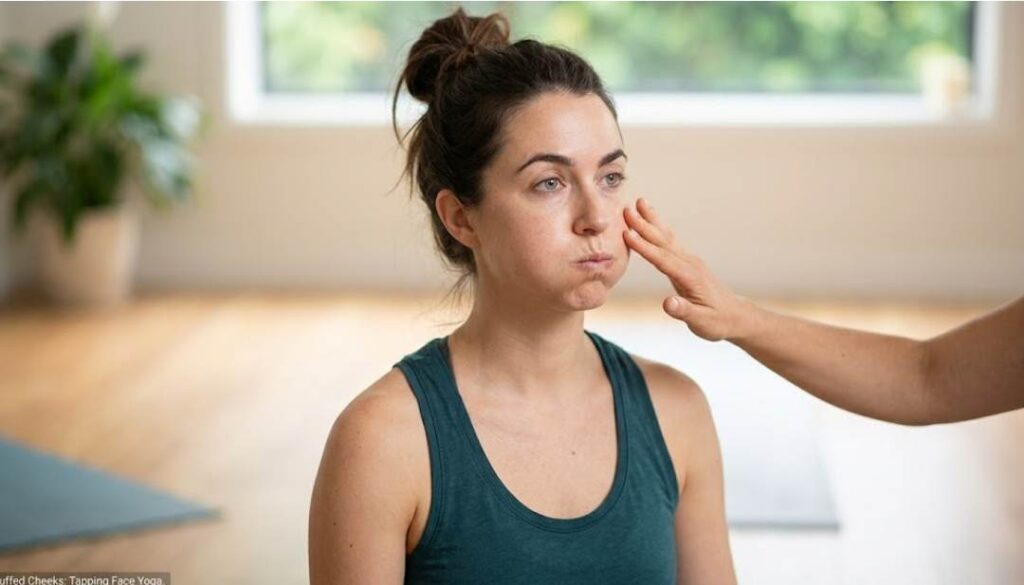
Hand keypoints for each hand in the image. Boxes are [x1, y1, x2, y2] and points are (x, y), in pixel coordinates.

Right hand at [622, 198, 753, 341]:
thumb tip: (667, 303)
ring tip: (639, 203)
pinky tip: (652, 221)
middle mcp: (689, 264)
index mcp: (689, 277)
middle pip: (663, 241)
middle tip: (627, 209)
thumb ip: (683, 311)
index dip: (644, 247)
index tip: (627, 234)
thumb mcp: (701, 322)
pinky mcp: (687, 262)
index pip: (662, 259)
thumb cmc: (717, 321)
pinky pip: (669, 242)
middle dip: (644, 225)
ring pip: (667, 237)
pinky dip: (658, 229)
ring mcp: (689, 261)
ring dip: (652, 220)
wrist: (735, 316)